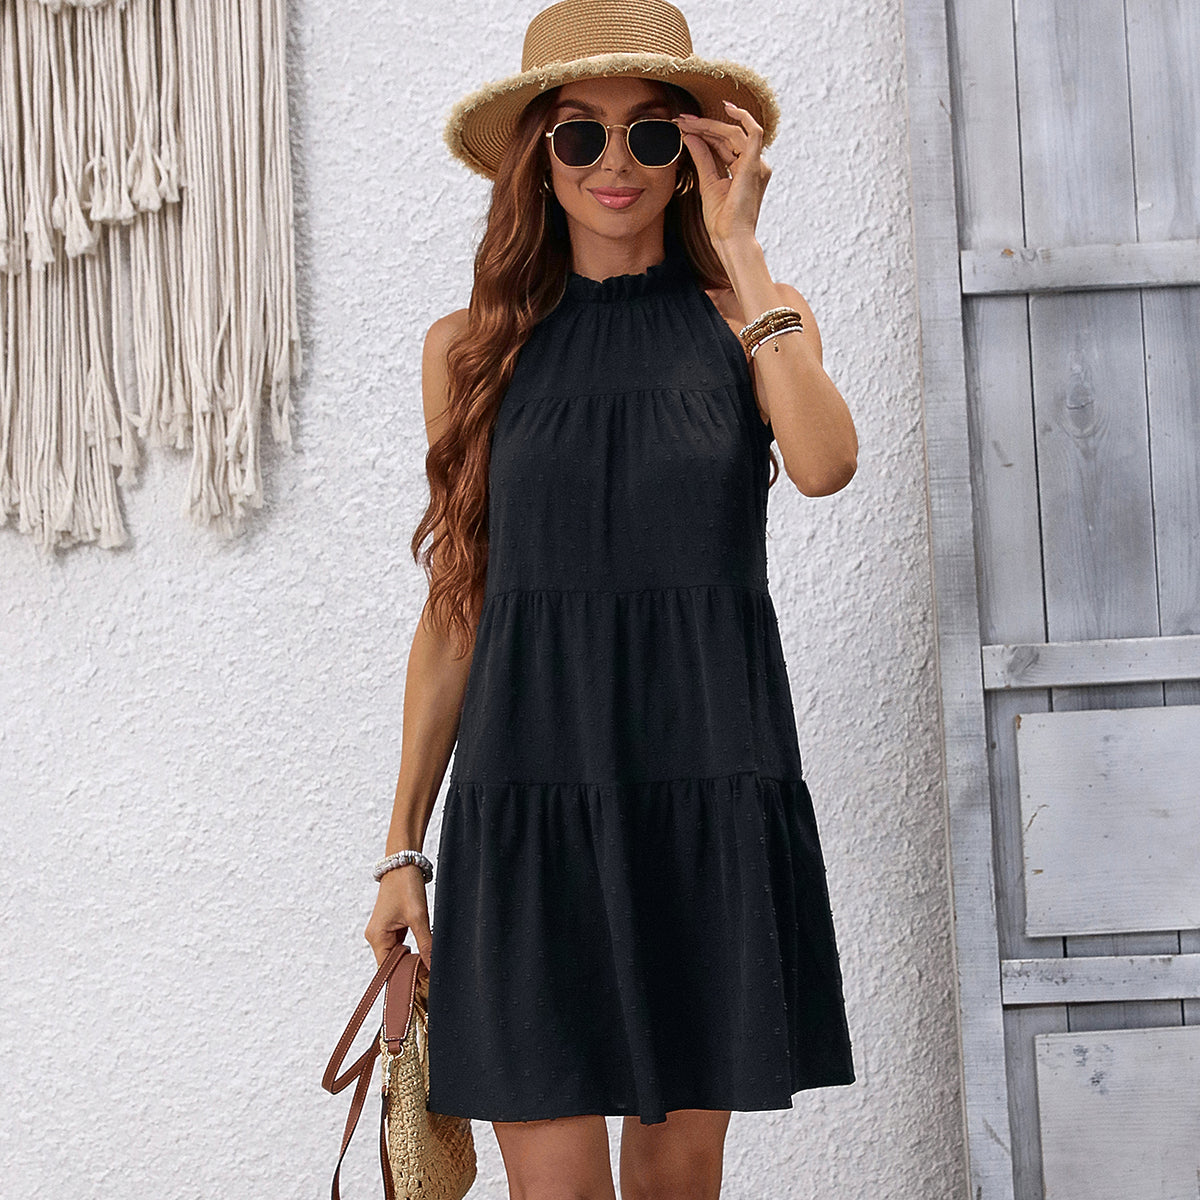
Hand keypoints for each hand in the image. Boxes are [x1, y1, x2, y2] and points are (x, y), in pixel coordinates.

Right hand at [364, 864, 432, 972]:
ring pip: (397, 955)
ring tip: (427, 964)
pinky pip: (399, 945)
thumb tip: (433, 967)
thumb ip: (426, 944)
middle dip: (408, 970)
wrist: (403, 863)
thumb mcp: (419, 917)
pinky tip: (422, 951)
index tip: (421, 984)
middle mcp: (375, 936)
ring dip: (410, 959)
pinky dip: (410, 950)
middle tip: (429, 975)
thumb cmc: (406, 885)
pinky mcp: (390, 926)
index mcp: (377, 937)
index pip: (387, 970)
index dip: (403, 979)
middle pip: (391, 964)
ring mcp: (382, 931)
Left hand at [676, 101, 771, 247]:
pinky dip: (743, 118)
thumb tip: (690, 137)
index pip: (724, 144)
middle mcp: (754, 165)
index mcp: (744, 170)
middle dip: (703, 125)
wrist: (730, 238)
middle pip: (728, 136)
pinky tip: (728, 108)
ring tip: (687, 121)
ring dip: (710, 124)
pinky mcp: (755, 165)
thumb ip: (702, 158)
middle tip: (681, 119)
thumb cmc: (721, 220)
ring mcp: (757, 164)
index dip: (704, 132)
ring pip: (734, 133)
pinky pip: (754, 132)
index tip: (683, 126)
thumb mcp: (707, 183)